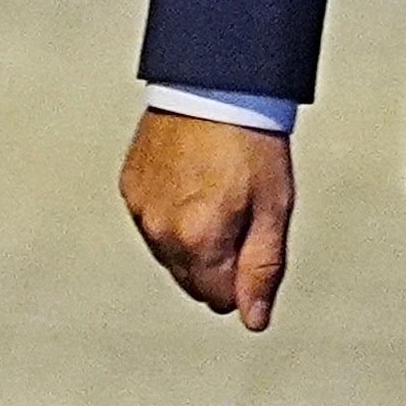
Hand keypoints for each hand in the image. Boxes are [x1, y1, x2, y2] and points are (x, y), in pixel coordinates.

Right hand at [121, 110, 297, 329]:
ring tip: (216, 193)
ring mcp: (141, 210)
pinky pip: (152, 223)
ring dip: (193, 240)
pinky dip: (172, 214)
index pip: (220, 298)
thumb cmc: (251, 143)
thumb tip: (253, 320)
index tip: (254, 239)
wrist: (215, 85)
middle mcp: (161, 232)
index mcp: (199, 242)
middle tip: (240, 214)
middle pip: (193, 281)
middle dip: (218, 262)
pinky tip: (192, 182)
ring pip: (170, 255)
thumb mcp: (274, 209)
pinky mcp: (130, 187)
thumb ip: (262, 271)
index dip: (244, 278)